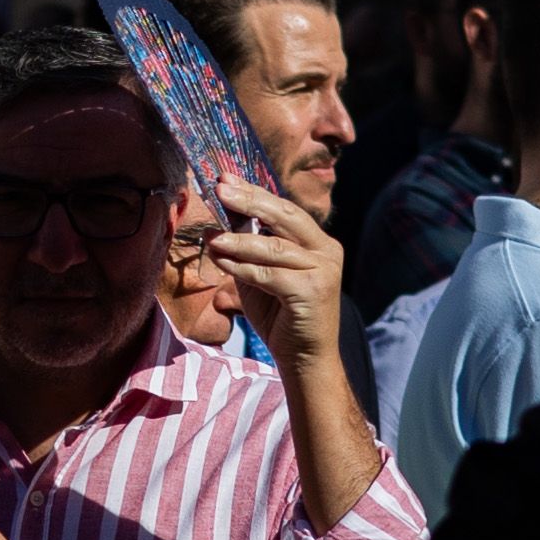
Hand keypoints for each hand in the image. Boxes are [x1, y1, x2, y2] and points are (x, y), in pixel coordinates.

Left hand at [206, 178, 344, 374]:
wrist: (304, 360)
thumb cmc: (281, 318)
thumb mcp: (260, 277)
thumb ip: (245, 251)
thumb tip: (216, 224)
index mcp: (318, 243)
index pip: (284, 210)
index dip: (254, 193)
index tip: (226, 179)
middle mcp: (327, 251)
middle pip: (284, 217)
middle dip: (249, 200)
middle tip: (220, 188)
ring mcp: (324, 270)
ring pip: (274, 247)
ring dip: (238, 240)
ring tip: (212, 235)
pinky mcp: (313, 291)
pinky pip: (269, 274)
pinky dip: (242, 267)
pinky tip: (220, 259)